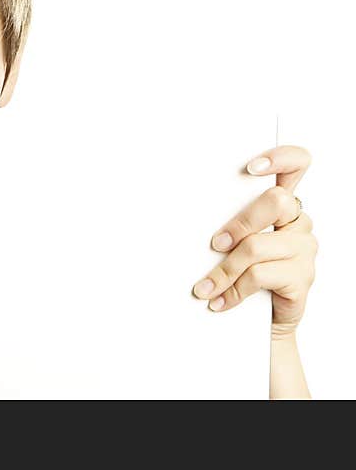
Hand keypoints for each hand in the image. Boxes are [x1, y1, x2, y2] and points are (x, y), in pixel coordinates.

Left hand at [192, 145, 316, 338]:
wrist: (260, 320)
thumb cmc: (241, 271)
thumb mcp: (232, 241)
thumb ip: (224, 218)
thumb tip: (175, 201)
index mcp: (282, 204)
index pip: (298, 164)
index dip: (281, 158)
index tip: (251, 167)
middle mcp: (298, 222)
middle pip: (276, 201)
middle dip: (240, 222)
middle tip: (214, 244)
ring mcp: (303, 249)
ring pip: (257, 246)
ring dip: (223, 270)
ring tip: (203, 287)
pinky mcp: (301, 278)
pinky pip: (260, 276)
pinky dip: (232, 290)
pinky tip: (218, 301)